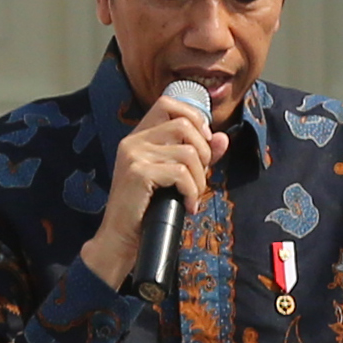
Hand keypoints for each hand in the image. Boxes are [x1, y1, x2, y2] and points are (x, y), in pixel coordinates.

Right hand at [77, 76, 228, 287]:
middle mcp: (133, 141)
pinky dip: (192, 192)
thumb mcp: (175, 177)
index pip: (168, 104)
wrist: (120, 239)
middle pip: (184, 125)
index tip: (202, 143)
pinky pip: (181, 173)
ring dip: (199, 177)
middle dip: (203, 152)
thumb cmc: (146, 209)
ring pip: (187, 152)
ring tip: (193, 195)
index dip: (193, 117)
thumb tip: (222, 138)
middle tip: (200, 177)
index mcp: (138, 137)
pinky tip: (187, 206)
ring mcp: (133, 155)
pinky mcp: (138, 173)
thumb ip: (198, 155)